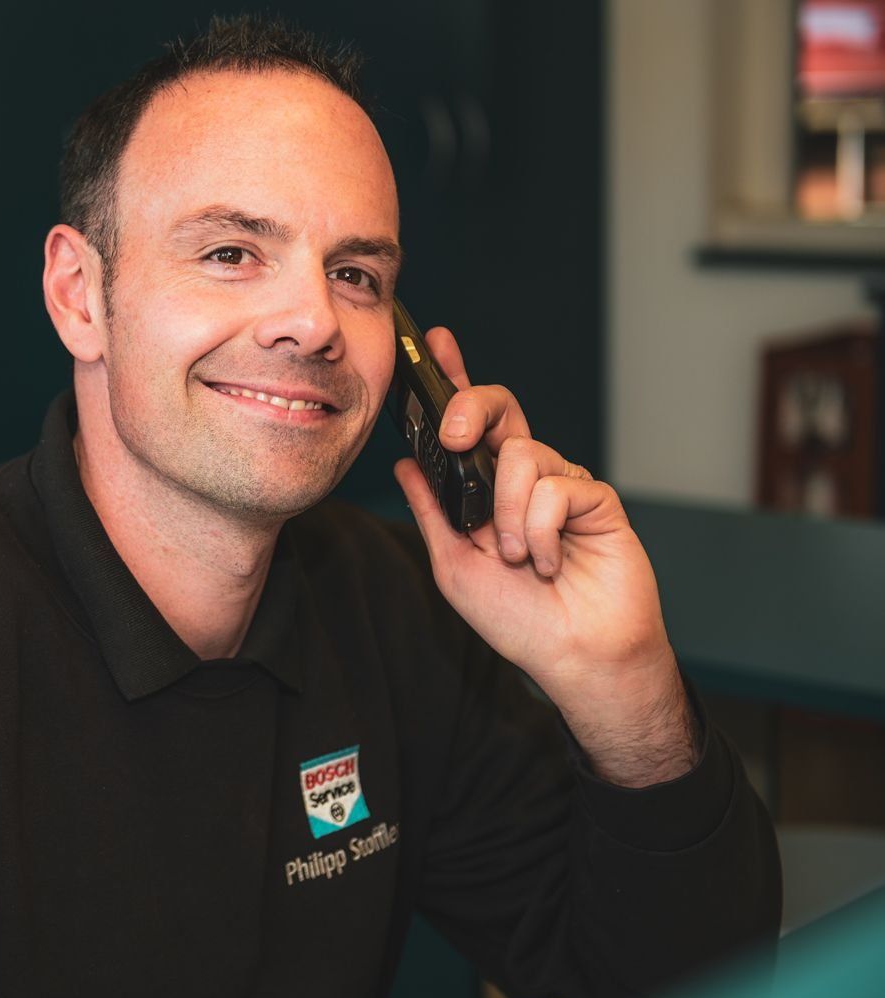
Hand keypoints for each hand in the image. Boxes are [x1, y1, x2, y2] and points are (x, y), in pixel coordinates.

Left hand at [392, 326, 696, 787]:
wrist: (573, 655)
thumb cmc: (516, 619)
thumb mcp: (454, 564)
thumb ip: (432, 510)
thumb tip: (403, 462)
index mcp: (486, 488)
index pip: (468, 423)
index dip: (453, 379)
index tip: (433, 341)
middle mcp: (525, 476)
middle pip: (499, 410)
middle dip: (470, 407)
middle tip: (452, 437)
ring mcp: (562, 483)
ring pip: (521, 454)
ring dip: (507, 513)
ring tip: (516, 557)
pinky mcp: (596, 498)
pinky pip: (555, 487)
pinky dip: (540, 530)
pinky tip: (547, 563)